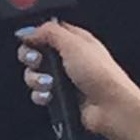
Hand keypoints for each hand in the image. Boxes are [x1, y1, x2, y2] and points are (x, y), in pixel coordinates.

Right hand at [16, 21, 139, 139]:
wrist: (113, 109)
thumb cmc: (102, 75)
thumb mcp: (72, 43)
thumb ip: (48, 32)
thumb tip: (27, 30)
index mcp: (75, 39)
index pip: (46, 30)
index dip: (34, 34)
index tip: (28, 40)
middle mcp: (69, 58)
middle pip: (36, 51)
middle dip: (31, 56)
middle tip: (36, 61)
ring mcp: (65, 79)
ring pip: (35, 74)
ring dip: (35, 78)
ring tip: (48, 83)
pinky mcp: (61, 98)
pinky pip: (40, 94)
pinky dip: (40, 95)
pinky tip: (49, 95)